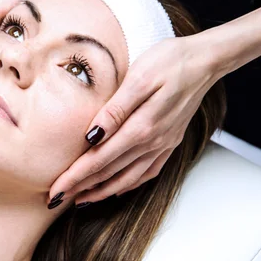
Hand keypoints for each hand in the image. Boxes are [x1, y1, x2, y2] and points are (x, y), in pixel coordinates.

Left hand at [50, 36, 221, 204]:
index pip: (98, 159)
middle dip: (81, 188)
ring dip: (102, 191)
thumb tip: (91, 135)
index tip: (55, 190)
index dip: (75, 177)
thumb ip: (115, 109)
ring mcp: (163, 144)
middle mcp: (152, 142)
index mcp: (141, 127)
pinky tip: (118, 188)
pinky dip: (129, 184)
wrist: (205, 60)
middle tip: (57, 199)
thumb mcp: (138, 77)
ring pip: (128, 178)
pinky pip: (147, 172)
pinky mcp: (170, 142)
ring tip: (81, 200)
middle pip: (109, 173)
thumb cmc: (169, 61)